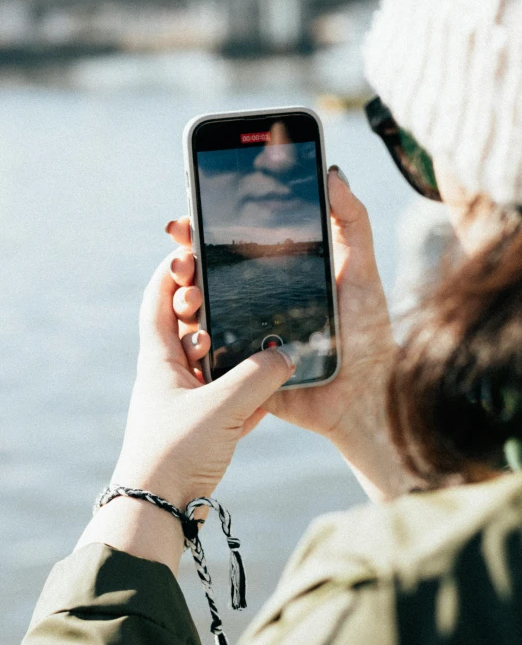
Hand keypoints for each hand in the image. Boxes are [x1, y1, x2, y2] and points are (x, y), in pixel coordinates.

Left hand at [110, 250, 293, 508]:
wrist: (158, 510)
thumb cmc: (176, 452)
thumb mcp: (222, 408)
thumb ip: (259, 377)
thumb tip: (289, 355)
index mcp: (160, 358)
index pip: (157, 300)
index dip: (172, 273)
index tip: (194, 253)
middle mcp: (170, 374)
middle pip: (187, 326)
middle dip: (208, 308)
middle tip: (232, 293)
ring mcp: (186, 400)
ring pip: (212, 361)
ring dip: (233, 349)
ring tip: (260, 337)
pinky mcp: (203, 426)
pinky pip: (229, 396)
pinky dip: (248, 389)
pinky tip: (274, 387)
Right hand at [167, 168, 421, 498]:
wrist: (366, 397)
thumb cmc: (368, 333)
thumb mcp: (362, 270)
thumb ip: (352, 220)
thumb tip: (331, 172)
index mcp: (279, 274)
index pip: (233, 243)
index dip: (208, 226)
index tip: (190, 212)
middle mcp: (255, 300)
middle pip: (207, 272)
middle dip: (186, 254)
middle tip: (181, 244)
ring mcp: (244, 334)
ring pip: (199, 310)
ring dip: (184, 293)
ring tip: (188, 288)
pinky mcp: (239, 368)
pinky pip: (206, 353)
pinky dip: (192, 339)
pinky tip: (194, 328)